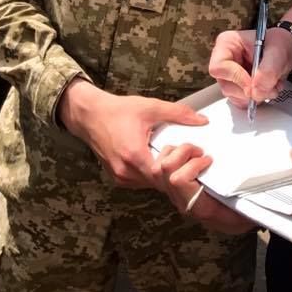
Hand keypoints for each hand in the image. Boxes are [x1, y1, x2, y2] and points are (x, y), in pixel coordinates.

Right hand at [58, 79, 206, 188]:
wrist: (90, 115)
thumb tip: (202, 120)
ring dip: (165, 174)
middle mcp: (125, 171)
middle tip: (191, 156)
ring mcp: (120, 177)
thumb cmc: (117, 111)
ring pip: (150, 184)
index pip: (165, 174)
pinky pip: (140, 181)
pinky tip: (159, 159)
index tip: (194, 153)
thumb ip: (178, 113)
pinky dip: (152, 174)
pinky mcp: (117, 177)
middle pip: (160, 182)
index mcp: (134, 155)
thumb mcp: (150, 107)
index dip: (182, 165)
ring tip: (178, 157)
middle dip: (177, 171)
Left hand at [154, 144, 254, 234]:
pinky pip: (160, 168)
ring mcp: (175, 195)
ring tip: (193, 151)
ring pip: (158, 168)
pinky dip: (171, 155)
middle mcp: (182, 201)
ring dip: (174, 152)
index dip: (192, 165)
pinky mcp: (173, 188)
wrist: (235, 222)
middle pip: (164, 170)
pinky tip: (188, 156)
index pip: (178, 181)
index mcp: (198, 206)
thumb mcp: (244, 204)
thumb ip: (240, 190)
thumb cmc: (241, 212)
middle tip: (200, 151)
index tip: (209, 160)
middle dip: (181, 152)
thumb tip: (248, 174)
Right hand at [209, 27, 291, 107]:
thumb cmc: (279, 44)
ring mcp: (230, 76)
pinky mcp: (238, 88)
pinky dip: (257, 99)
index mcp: (227, 44)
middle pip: (226, 86)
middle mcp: (225, 61)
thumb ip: (268, 70)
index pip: (219, 67)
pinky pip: (242, 102)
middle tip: (269, 86)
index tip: (254, 82)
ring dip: (256, 96)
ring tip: (271, 85)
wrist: (286, 51)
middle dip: (250, 91)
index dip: (236, 77)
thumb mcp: (278, 52)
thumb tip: (256, 91)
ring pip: (235, 96)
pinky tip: (267, 88)